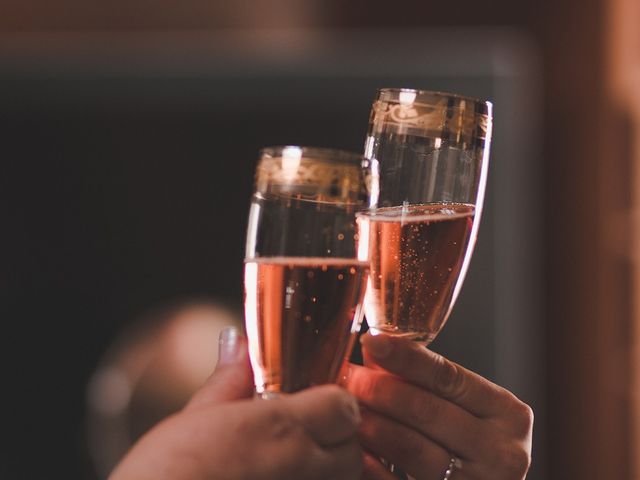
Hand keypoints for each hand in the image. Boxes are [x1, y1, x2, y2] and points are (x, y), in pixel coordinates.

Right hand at [111, 328, 362, 479]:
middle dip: (334, 442)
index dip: (332, 404)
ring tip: (285, 468)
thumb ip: (228, 383)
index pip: (343, 406)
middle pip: (352, 449)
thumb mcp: (192, 419)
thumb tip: (237, 346)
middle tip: (299, 441)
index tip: (315, 406)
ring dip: (326, 472)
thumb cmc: (164, 477)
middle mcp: (303, 467)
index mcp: (280, 429)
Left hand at [345, 333, 532, 479]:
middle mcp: (502, 451)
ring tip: (345, 408)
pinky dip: (373, 465)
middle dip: (380, 389)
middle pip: (427, 409)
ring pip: (411, 446)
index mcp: (507, 414)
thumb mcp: (458, 409)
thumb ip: (422, 379)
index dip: (406, 357)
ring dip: (371, 423)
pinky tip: (353, 450)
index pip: (449, 376)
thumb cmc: (466, 445)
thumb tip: (375, 347)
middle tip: (348, 378)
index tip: (372, 342)